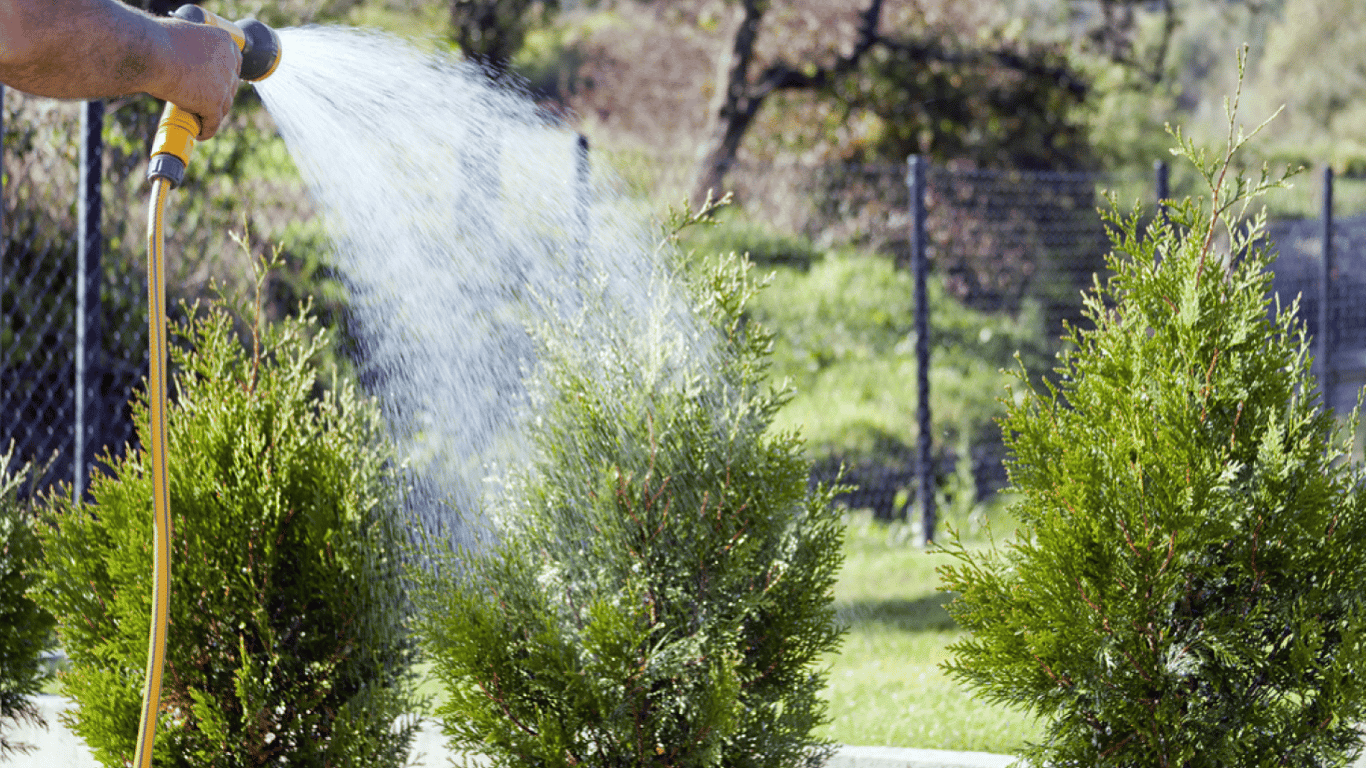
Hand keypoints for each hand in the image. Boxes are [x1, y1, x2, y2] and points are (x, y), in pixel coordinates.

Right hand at [149, 18, 240, 139]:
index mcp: (224, 41)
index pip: (233, 64)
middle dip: (218, 97)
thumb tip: (188, 59)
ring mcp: (223, 84)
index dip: (224, 77)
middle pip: (229, 87)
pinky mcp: (214, 103)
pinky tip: (200, 134)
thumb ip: (194, 49)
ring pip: (223, 106)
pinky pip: (213, 122)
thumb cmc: (156, 40)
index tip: (216, 85)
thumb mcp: (183, 37)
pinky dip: (207, 129)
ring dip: (212, 114)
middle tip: (204, 104)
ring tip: (199, 119)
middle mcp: (229, 62)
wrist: (149, 52)